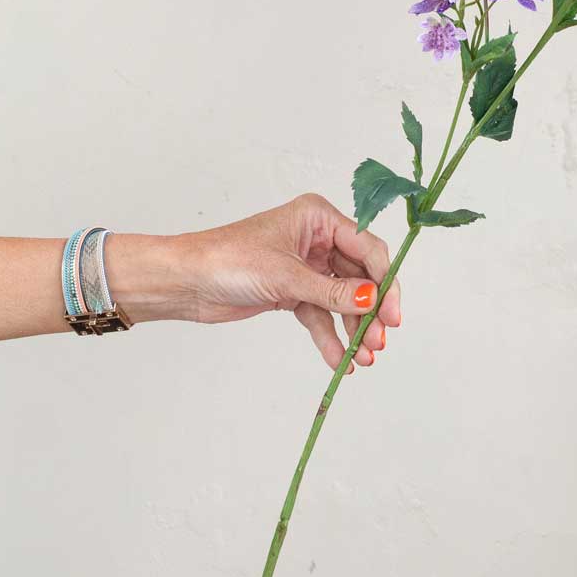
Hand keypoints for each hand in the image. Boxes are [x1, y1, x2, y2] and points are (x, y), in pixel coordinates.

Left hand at [183, 193, 401, 371]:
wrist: (185, 282)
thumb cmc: (227, 260)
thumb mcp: (286, 277)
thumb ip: (333, 292)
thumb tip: (372, 301)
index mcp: (318, 218)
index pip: (367, 248)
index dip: (384, 282)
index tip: (391, 315)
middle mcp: (316, 239)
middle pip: (359, 277)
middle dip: (370, 312)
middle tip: (378, 342)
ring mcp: (305, 266)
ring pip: (342, 299)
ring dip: (353, 329)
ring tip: (362, 358)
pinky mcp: (292, 291)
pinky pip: (320, 314)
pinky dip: (330, 337)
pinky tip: (339, 359)